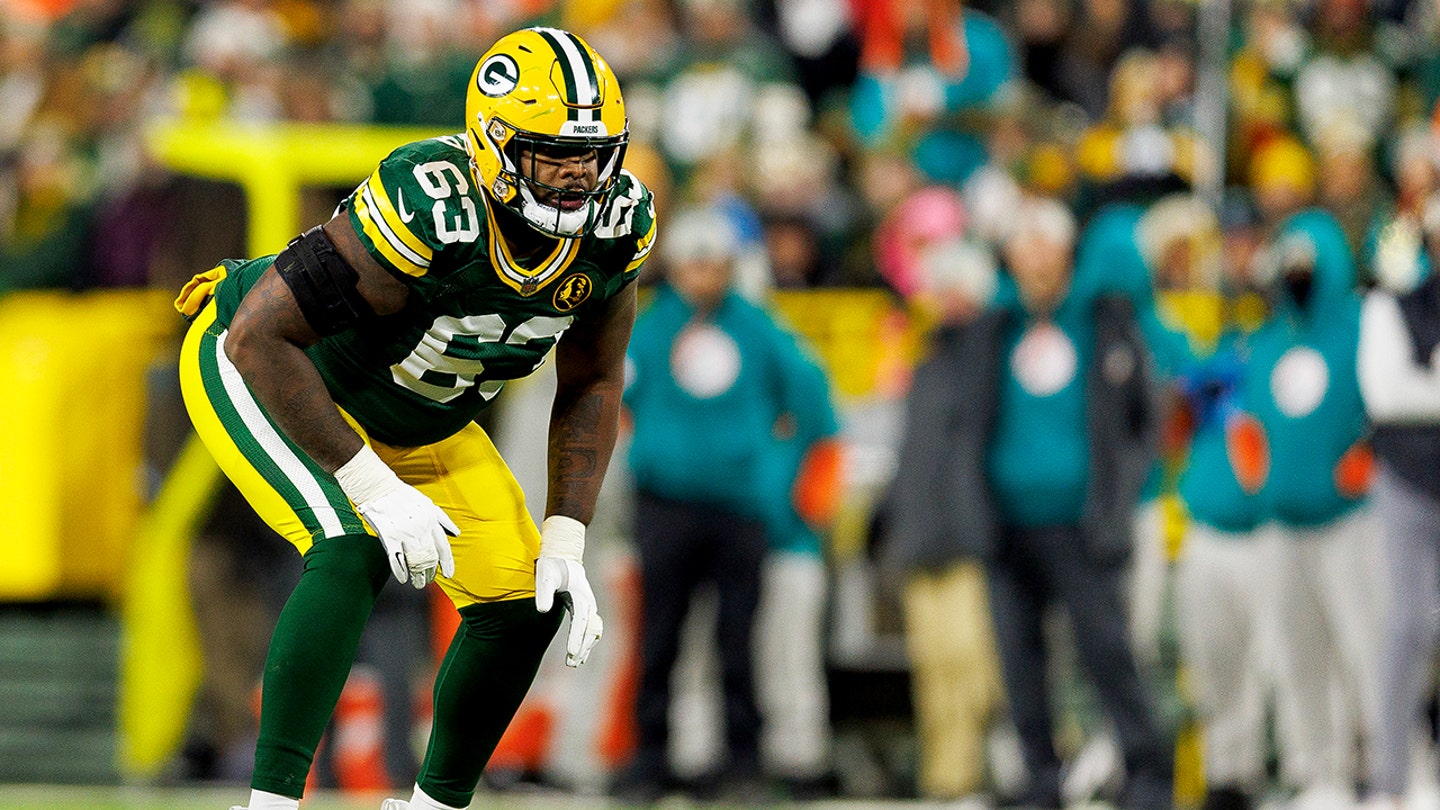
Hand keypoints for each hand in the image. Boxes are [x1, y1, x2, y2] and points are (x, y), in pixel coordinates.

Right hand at [334, 444, 456, 589]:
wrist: (378, 488)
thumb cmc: (402, 495)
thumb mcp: (428, 503)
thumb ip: (443, 519)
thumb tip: (456, 533)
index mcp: (431, 520)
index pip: (443, 546)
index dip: (447, 563)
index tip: (449, 574)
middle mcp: (420, 528)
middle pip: (430, 557)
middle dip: (431, 572)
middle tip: (429, 580)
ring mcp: (404, 533)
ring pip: (415, 561)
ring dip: (417, 575)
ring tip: (418, 583)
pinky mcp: (388, 537)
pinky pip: (396, 560)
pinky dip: (401, 572)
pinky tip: (403, 578)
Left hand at [535, 556, 602, 666]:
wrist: (563, 557)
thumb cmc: (551, 566)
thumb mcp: (544, 576)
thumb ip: (543, 592)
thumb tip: (542, 610)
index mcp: (580, 595)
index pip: (580, 621)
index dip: (576, 638)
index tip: (571, 653)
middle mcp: (588, 602)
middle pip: (589, 629)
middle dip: (582, 647)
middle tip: (571, 663)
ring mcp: (590, 606)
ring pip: (593, 631)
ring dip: (586, 647)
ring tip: (575, 662)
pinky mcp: (587, 609)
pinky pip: (591, 629)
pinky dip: (588, 642)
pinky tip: (580, 654)